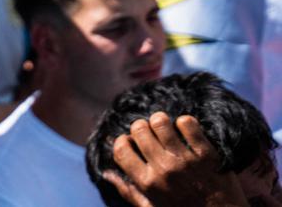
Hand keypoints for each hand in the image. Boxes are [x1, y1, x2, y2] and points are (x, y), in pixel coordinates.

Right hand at [103, 113, 248, 206]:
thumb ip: (129, 192)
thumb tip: (106, 174)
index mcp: (148, 183)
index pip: (121, 148)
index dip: (123, 141)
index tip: (132, 144)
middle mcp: (164, 170)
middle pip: (139, 129)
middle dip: (142, 129)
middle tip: (152, 136)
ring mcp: (186, 160)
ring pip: (160, 121)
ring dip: (161, 122)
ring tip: (168, 131)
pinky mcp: (207, 154)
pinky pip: (187, 123)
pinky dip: (186, 123)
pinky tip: (187, 133)